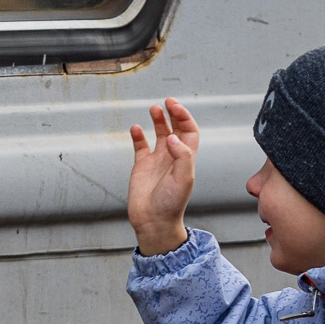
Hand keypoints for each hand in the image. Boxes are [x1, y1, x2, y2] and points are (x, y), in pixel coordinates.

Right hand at [128, 98, 198, 255]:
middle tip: (168, 101)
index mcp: (186, 158)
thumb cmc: (171, 204)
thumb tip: (172, 136)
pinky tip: (135, 128)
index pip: (189, 132)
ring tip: (154, 108)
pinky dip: (138, 136)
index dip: (185, 118)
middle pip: (176, 129)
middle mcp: (172, 157)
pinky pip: (140, 146)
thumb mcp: (183, 180)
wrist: (154, 222)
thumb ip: (181, 156)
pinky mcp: (142, 166)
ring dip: (158, 120)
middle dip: (173, 114)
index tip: (175, 107)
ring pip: (159, 134)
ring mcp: (157, 161)